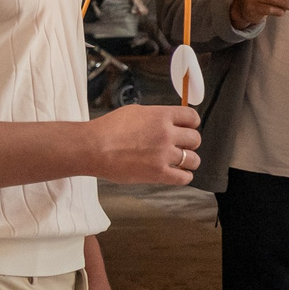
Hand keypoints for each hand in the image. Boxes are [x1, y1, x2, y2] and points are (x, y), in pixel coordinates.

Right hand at [87, 104, 202, 185]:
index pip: (192, 117)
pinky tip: (178, 174)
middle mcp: (167, 134)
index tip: (188, 128)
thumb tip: (167, 120)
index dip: (192, 124)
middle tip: (182, 146)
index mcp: (162, 116)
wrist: (93, 148)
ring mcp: (164, 154)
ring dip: (189, 161)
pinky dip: (184, 176)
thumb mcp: (136, 112)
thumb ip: (155, 116)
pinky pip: (184, 177)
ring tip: (182, 162)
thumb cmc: (108, 129)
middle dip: (190, 143)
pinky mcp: (158, 173)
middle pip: (195, 138)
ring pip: (193, 159)